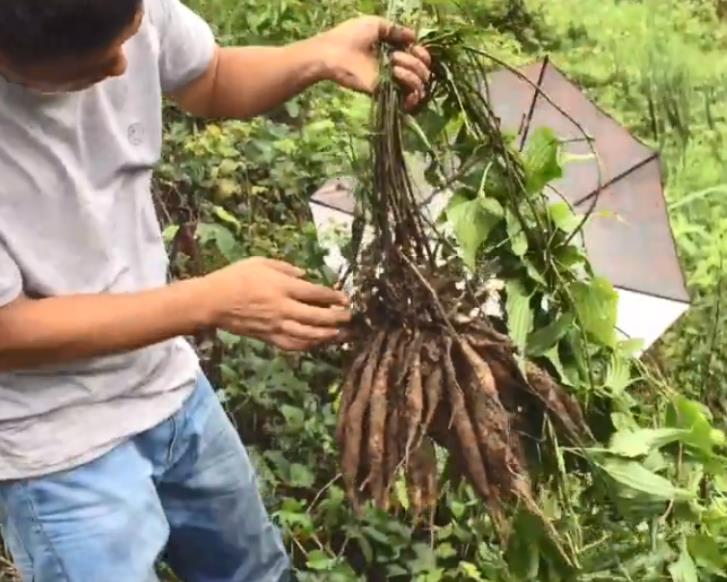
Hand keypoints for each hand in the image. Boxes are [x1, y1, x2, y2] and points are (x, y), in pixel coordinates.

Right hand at [202, 257, 350, 351]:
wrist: (213, 301)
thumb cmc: (235, 277)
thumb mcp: (261, 262)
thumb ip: (286, 268)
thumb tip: (305, 275)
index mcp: (282, 287)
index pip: (316, 293)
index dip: (334, 297)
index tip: (346, 299)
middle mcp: (283, 308)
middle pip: (317, 316)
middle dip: (337, 318)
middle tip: (349, 317)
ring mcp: (276, 326)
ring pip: (308, 334)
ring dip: (327, 335)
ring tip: (341, 334)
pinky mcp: (268, 338)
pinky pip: (293, 345)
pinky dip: (308, 345)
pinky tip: (317, 343)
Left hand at [316, 16, 431, 111]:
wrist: (333, 54)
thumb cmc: (349, 36)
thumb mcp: (375, 25)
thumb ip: (395, 30)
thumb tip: (414, 37)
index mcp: (394, 52)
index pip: (419, 58)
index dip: (422, 54)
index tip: (415, 47)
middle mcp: (396, 69)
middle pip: (423, 71)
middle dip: (417, 62)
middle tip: (396, 58)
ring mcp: (392, 82)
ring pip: (420, 84)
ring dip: (413, 72)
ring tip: (394, 66)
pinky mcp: (386, 93)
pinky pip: (411, 96)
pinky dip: (412, 86)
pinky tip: (397, 75)